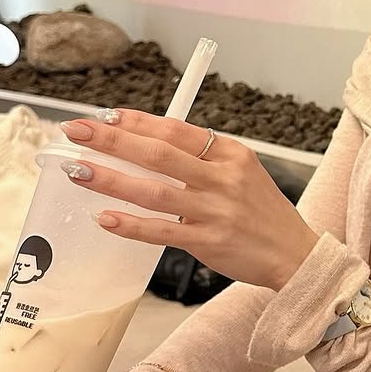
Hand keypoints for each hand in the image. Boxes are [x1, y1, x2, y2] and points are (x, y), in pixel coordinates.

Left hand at [57, 109, 319, 290]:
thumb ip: (203, 160)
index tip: (104, 117)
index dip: (137, 122)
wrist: (295, 254)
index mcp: (231, 154)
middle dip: (112, 140)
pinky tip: (104, 217)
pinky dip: (131, 225)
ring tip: (77, 171)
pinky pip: (162, 231)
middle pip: (158, 153)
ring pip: (154, 191)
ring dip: (111, 179)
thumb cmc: (262, 213)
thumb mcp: (243, 173)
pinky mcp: (210, 242)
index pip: (176, 130)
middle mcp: (223, 178)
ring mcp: (216, 210)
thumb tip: (150, 146)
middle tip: (75, 132)